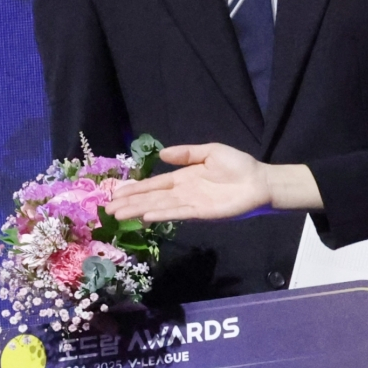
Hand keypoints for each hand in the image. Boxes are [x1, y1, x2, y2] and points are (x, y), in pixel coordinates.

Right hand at [107, 142, 273, 222]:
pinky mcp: (201, 214)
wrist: (259, 181)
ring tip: (119, 215)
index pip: (154, 184)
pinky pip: (177, 213)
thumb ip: (186, 153)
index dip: (134, 189)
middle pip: (151, 198)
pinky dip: (161, 215)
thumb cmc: (237, 166)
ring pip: (159, 207)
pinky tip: (146, 216)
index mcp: (182, 178)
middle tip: (108, 209)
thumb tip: (161, 152)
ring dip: (138, 211)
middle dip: (129, 203)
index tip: (115, 193)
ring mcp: (190, 204)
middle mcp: (182, 193)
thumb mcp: (210, 151)